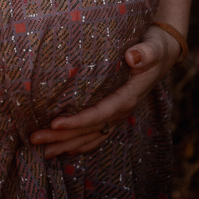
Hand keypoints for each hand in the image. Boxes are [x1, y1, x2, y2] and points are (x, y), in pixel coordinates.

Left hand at [29, 24, 181, 157]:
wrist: (164, 53)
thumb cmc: (156, 47)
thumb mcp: (154, 47)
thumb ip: (146, 53)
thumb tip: (133, 57)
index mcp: (128, 97)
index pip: (99, 114)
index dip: (77, 121)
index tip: (54, 124)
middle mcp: (122, 110)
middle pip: (88, 129)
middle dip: (61, 137)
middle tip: (33, 139)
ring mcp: (118, 114)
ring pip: (89, 135)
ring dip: (65, 144)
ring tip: (41, 150)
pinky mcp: (114, 111)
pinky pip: (96, 133)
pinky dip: (80, 142)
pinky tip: (65, 148)